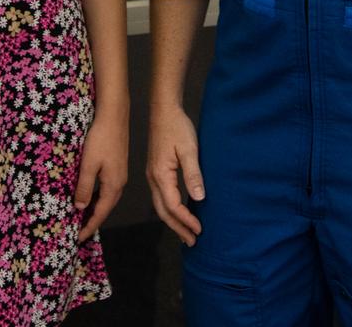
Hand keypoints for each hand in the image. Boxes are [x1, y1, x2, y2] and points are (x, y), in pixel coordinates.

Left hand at [75, 114, 128, 242]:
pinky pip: (107, 189)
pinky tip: (88, 195)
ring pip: (106, 198)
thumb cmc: (100, 140)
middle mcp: (119, 182)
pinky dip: (97, 197)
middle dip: (92, 221)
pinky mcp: (117, 166)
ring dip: (94, 209)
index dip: (89, 227)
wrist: (114, 116)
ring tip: (80, 217)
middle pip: (105, 208)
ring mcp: (120, 174)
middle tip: (76, 231)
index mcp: (113, 185)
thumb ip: (84, 188)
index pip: (100, 213)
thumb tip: (79, 208)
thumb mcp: (88, 165)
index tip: (77, 239)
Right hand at [146, 105, 203, 246]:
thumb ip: (193, 174)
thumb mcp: (189, 149)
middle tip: (192, 241)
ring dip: (173, 221)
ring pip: (160, 206)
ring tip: (186, 233)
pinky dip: (170, 209)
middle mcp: (153, 179)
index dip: (186, 220)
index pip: (173, 206)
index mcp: (160, 175)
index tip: (199, 230)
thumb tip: (199, 198)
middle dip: (178, 227)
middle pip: (164, 211)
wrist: (164, 111)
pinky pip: (161, 197)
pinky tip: (179, 211)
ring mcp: (152, 175)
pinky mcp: (155, 171)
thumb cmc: (177, 127)